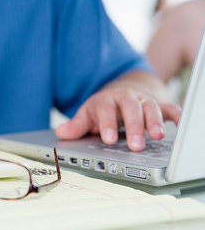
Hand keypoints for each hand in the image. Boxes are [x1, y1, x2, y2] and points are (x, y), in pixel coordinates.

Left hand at [55, 87, 180, 150]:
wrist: (119, 92)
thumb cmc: (102, 108)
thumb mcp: (87, 115)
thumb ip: (76, 126)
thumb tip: (60, 133)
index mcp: (105, 101)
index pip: (106, 111)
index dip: (107, 124)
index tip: (108, 139)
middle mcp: (125, 99)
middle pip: (130, 109)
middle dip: (133, 127)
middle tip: (135, 146)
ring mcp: (142, 100)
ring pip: (150, 108)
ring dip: (154, 121)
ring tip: (157, 136)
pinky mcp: (156, 104)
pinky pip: (167, 107)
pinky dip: (174, 114)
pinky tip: (177, 124)